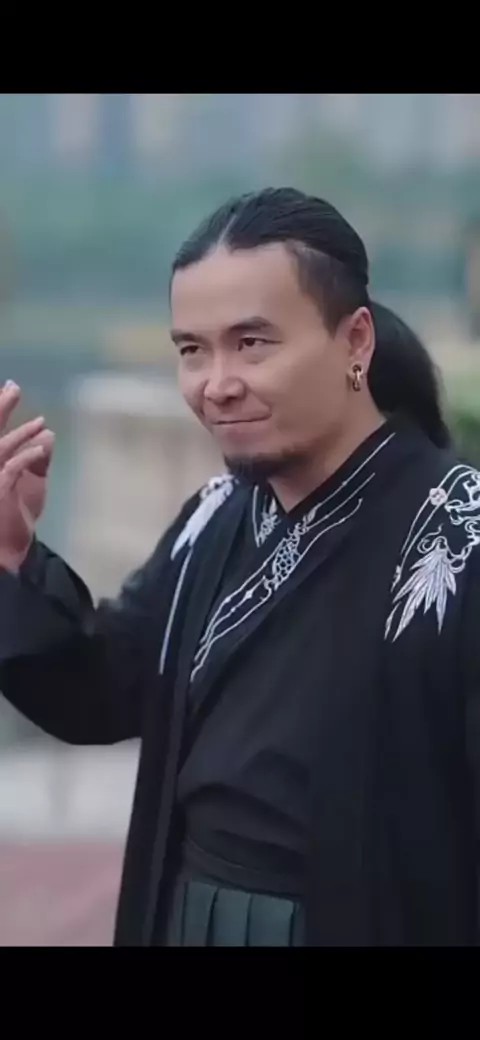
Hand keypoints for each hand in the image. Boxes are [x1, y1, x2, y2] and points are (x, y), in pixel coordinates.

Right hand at [0, 381, 54, 570]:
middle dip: (0, 408)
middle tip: (13, 386)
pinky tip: (40, 447)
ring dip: (20, 433)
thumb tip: (48, 434)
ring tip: (40, 421)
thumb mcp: (32, 484)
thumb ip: (38, 460)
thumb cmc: (14, 518)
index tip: (10, 386)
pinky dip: (27, 456)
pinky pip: (10, 468)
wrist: (7, 553)